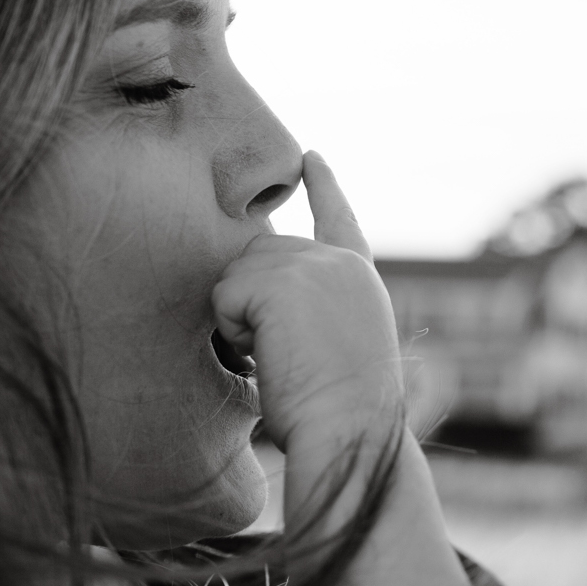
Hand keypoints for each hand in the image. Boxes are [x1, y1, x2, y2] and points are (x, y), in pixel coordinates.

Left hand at [212, 152, 401, 457]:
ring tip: (282, 357)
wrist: (350, 427)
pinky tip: (272, 355)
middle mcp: (340, 262)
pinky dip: (235, 332)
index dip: (324, 188)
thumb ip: (312, 307)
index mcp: (360, 280)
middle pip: (259, 255)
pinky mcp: (283, 278)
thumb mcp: (338, 345)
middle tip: (282, 356)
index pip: (339, 220)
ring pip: (237, 273)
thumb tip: (257, 298)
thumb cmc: (339, 413)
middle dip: (250, 305)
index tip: (310, 158)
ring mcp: (314, 263)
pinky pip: (226, 295)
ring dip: (242, 321)